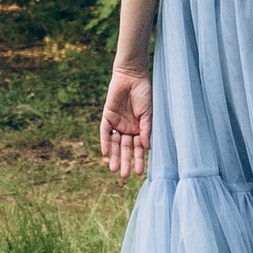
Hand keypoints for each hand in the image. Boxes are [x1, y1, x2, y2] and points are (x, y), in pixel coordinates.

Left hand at [100, 63, 150, 177]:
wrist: (132, 76)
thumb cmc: (144, 94)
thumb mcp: (148, 114)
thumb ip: (146, 129)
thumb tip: (147, 148)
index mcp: (139, 130)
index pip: (138, 149)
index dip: (139, 160)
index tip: (139, 173)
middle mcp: (128, 129)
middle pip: (125, 149)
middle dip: (125, 162)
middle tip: (124, 176)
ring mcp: (117, 123)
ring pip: (114, 143)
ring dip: (113, 156)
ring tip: (113, 169)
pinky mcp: (107, 116)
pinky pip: (105, 131)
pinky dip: (104, 141)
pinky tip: (105, 152)